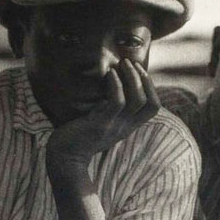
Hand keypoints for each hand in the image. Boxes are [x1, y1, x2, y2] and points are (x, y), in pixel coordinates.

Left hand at [46, 59, 160, 165]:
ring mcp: (114, 126)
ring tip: (122, 63)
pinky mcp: (100, 125)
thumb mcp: (102, 122)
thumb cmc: (79, 135)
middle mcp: (125, 127)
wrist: (65, 157)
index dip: (151, 86)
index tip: (139, 70)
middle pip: (151, 103)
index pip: (153, 107)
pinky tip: (109, 74)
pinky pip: (117, 102)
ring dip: (132, 77)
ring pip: (137, 99)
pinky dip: (116, 84)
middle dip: (144, 78)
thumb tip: (112, 86)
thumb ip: (110, 110)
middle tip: (130, 62)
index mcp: (128, 126)